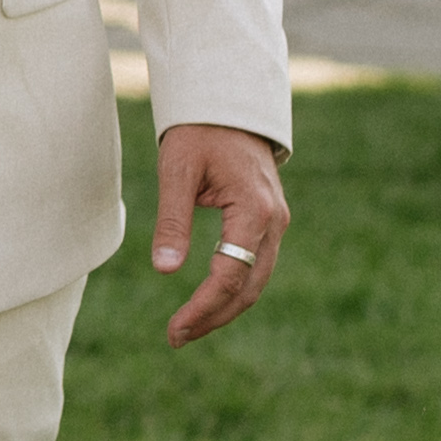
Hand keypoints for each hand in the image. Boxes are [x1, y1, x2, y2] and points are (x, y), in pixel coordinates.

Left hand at [148, 122, 287, 345]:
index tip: (174, 330)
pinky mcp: (269, 221)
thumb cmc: (199, 132)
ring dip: (224, 308)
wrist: (229, 103)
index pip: (229, 275)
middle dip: (213, 317)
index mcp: (253, 211)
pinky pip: (255, 265)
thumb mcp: (177, 171)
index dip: (202, 308)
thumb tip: (164, 271)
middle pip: (248, 287)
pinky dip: (233, 288)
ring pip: (255, 281)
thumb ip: (172, 221)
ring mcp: (276, 222)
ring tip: (187, 328)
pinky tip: (208, 301)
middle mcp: (274, 221)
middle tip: (175, 337)